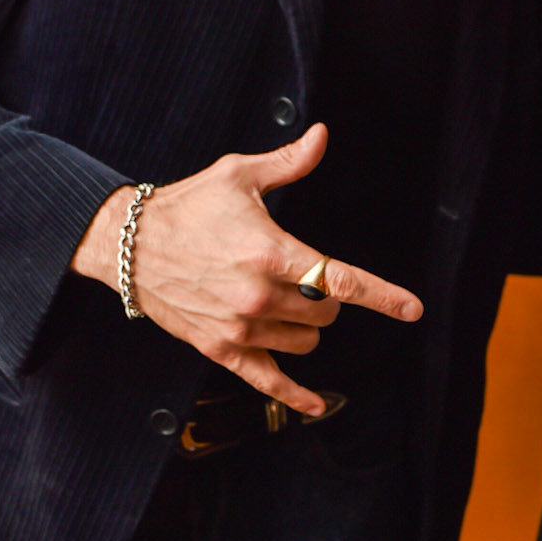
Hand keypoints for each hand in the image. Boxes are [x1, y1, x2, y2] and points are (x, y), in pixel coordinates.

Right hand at [72, 123, 421, 416]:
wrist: (129, 245)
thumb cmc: (187, 206)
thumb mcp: (239, 176)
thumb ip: (289, 162)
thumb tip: (322, 135)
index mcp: (270, 252)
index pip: (340, 279)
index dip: (382, 295)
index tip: (412, 308)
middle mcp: (259, 295)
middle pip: (326, 311)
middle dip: (325, 296)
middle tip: (301, 275)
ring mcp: (240, 327)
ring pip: (306, 341)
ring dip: (306, 325)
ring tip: (279, 301)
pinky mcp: (221, 349)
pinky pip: (269, 382)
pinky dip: (296, 396)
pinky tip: (318, 404)